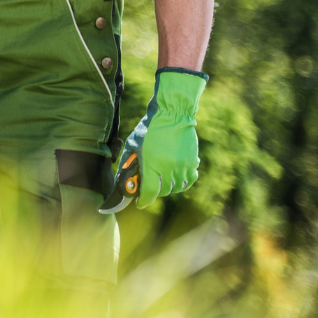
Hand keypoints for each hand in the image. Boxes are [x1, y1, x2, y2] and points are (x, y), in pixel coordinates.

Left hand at [124, 68, 207, 207]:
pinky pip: (189, 180)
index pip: (149, 193)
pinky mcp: (193, 163)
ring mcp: (182, 166)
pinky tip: (176, 176)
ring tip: (162, 180)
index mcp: (152, 165)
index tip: (140, 203)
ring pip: (176, 188)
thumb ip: (128, 161)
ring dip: (168, 187)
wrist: (173, 114)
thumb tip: (125, 176)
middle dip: (154, 192)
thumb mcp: (133, 143)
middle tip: (149, 187)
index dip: (144, 201)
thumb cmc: (149, 128)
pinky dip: (182, 182)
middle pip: (163, 192)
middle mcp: (168, 169)